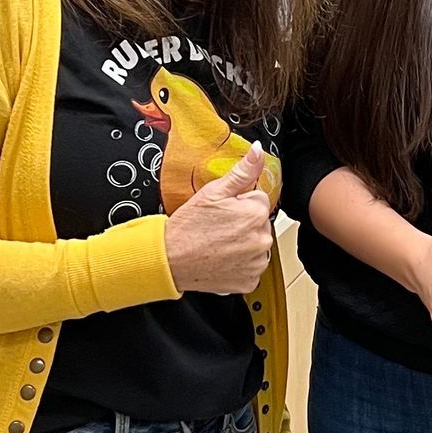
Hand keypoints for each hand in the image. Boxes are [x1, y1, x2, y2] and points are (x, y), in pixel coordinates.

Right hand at [164, 145, 273, 295]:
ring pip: (256, 245)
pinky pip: (251, 267)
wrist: (169, 259)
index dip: (239, 203)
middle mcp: (262, 239)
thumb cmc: (187, 227)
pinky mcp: (250, 280)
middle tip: (218, 227)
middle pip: (259, 223)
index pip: (258, 199)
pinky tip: (221, 258)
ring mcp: (257, 262)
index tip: (223, 211)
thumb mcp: (213, 192)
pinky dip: (240, 264)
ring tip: (218, 243)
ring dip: (243, 243)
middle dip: (243, 223)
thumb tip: (258, 152)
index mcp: (256, 213)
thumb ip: (242, 171)